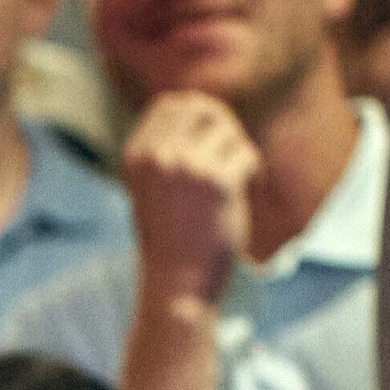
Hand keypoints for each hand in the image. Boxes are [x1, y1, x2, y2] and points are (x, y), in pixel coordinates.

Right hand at [116, 91, 259, 311]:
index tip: (208, 144)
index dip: (197, 116)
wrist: (177, 285)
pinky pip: (248, 155)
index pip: (171, 103)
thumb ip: (167, 147)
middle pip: (203, 108)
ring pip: (229, 131)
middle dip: (223, 127)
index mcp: (136, 155)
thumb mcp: (153, 187)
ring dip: (239, 153)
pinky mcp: (217, 182)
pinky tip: (245, 196)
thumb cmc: (169, 239)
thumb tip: (202, 106)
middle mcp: (156, 156)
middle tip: (230, 158)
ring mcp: (186, 166)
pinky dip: (253, 174)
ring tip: (237, 184)